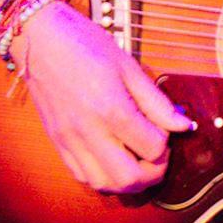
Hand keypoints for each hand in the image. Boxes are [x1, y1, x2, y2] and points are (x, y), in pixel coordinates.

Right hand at [10, 1, 192, 192]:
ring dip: (127, 180)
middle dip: (153, 172)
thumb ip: (156, 101)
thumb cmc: (85, 45)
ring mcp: (69, 139)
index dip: (167, 142)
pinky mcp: (57, 142)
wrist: (39, 39)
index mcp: (110, 108)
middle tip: (159, 154)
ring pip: (104, 184)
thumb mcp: (128, 66)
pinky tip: (114, 158)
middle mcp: (88, 130)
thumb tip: (182, 124)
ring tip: (137, 159)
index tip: (165, 128)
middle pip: (128, 178)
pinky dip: (104, 176)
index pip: (152, 147)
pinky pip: (82, 175)